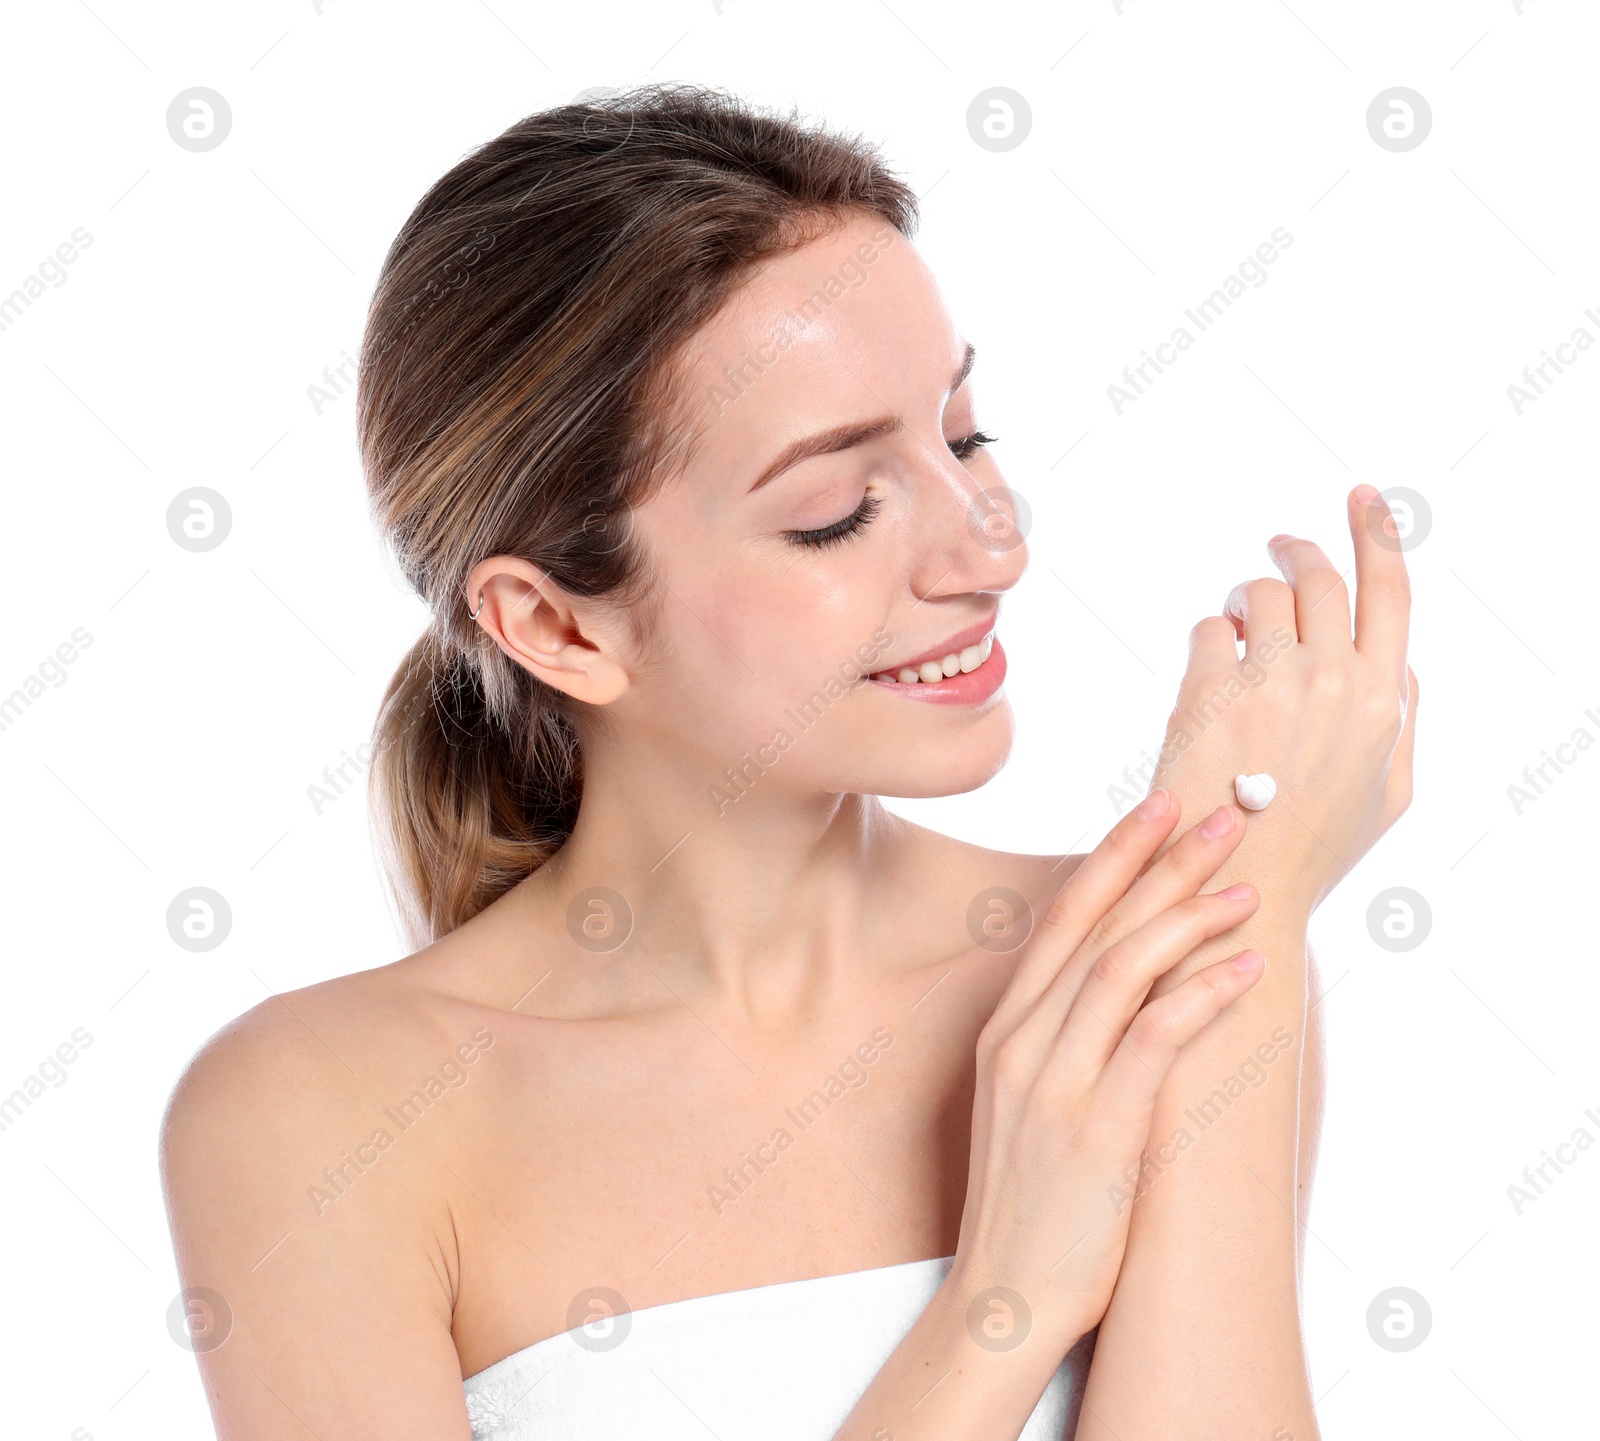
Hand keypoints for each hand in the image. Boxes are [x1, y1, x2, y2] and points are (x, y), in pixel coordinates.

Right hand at [948, 790, 1261, 1350]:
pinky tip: (1243, 970)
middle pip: (1094, 927)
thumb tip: (1138, 986)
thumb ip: (1067, 1040)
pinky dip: (1200, 996)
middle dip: (1160, 862)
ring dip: (1187, 918)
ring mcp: (1052, 1085)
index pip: (1062, 919)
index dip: (1112, 858)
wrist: (1005, 1295)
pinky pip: (1151, 1041)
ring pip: (1120, 969)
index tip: (1157, 808)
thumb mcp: (1031, 1103)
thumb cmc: (1035, 1201)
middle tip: (1221, 816)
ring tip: (1246, 888)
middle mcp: (1021, 1043)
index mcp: (1006, 1030)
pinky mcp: (1094, 1131)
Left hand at [1146, 485, 1417, 916]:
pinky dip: (1210, 638)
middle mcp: (1332, 681)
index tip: (1362, 495)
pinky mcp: (1209, 694)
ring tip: (1242, 626)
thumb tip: (1400, 659)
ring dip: (1250, 599)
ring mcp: (1268, 685)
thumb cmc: (1312, 845)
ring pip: (1261, 596)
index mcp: (1382, 700)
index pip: (1390, 591)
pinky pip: (1210, 629)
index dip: (1376, 533)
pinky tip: (1209, 673)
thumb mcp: (1386, 793)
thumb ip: (1400, 719)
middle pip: (1319, 579)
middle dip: (1297, 555)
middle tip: (1280, 552)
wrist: (1237, 884)